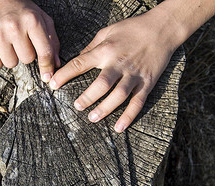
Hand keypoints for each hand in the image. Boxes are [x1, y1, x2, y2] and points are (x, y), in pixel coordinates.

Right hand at [0, 0, 59, 81]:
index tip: (47, 77)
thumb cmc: (21, 11)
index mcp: (32, 21)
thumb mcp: (41, 19)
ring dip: (11, 57)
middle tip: (20, 41)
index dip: (47, 67)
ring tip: (8, 42)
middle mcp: (14, 27)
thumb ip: (51, 41)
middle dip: (25, 53)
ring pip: (11, 64)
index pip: (44, 52)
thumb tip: (56, 64)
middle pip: (27, 59)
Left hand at [49, 0, 214, 132]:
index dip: (64, 75)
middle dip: (87, 97)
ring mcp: (134, 75)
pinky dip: (129, 116)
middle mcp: (119, 64)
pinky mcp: (147, 83)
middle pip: (101, 84)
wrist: (162, 28)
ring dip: (105, 109)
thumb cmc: (132, 28)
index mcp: (105, 50)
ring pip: (119, 95)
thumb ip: (91, 47)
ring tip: (93, 117)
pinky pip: (137, 102)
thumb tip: (76, 60)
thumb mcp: (107, 31)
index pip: (80, 63)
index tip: (52, 85)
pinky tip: (119, 127)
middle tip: (77, 106)